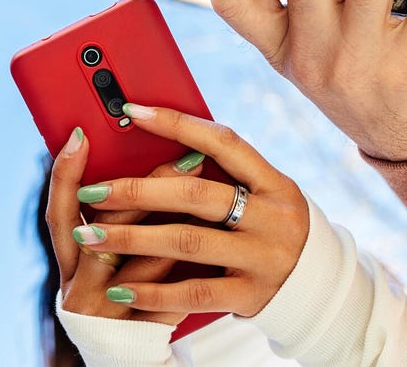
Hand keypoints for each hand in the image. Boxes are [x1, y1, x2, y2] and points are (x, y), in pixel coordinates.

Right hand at [46, 127, 203, 325]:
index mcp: (69, 259)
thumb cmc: (121, 288)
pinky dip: (196, 268)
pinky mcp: (139, 328)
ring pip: (144, 264)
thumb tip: (150, 153)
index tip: (80, 135)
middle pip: (106, 231)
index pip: (58, 211)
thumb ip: (122, 217)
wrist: (127, 352)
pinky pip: (172, 296)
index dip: (65, 173)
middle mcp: (78, 285)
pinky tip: (221, 243)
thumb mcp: (108, 254)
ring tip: (210, 196)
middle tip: (185, 157)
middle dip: (145, 190)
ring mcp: (106, 309)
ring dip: (180, 226)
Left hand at [67, 105, 307, 317]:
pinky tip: (119, 288)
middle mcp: (272, 217)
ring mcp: (263, 257)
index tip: (133, 111)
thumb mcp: (264, 195)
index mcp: (274, 183)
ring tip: (90, 234)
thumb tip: (163, 144)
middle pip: (196, 194)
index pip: (223, 142)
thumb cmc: (271, 229)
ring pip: (187, 242)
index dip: (178, 124)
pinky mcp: (250, 295)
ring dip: (132, 237)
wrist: (316, 288)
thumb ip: (225, 175)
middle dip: (137, 191)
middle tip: (93, 191)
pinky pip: (193, 292)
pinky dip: (153, 290)